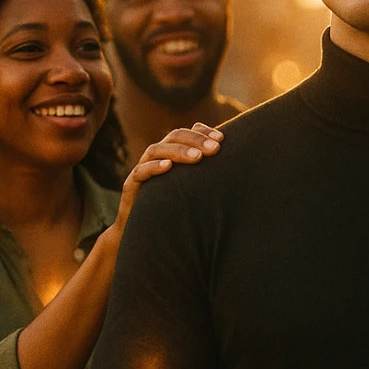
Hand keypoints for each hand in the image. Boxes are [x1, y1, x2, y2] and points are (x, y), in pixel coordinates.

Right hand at [112, 123, 223, 237]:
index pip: (187, 133)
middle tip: (214, 148)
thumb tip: (237, 164)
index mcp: (173, 154)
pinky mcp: (131, 186)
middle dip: (195, 140)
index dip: (203, 132)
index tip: (221, 139)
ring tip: (197, 157)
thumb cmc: (177, 210)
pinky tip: (168, 167)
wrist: (147, 236)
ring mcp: (143, 170)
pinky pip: (140, 172)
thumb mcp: (196, 190)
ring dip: (178, 151)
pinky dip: (153, 167)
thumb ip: (209, 174)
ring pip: (156, 150)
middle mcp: (157, 158)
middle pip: (173, 137)